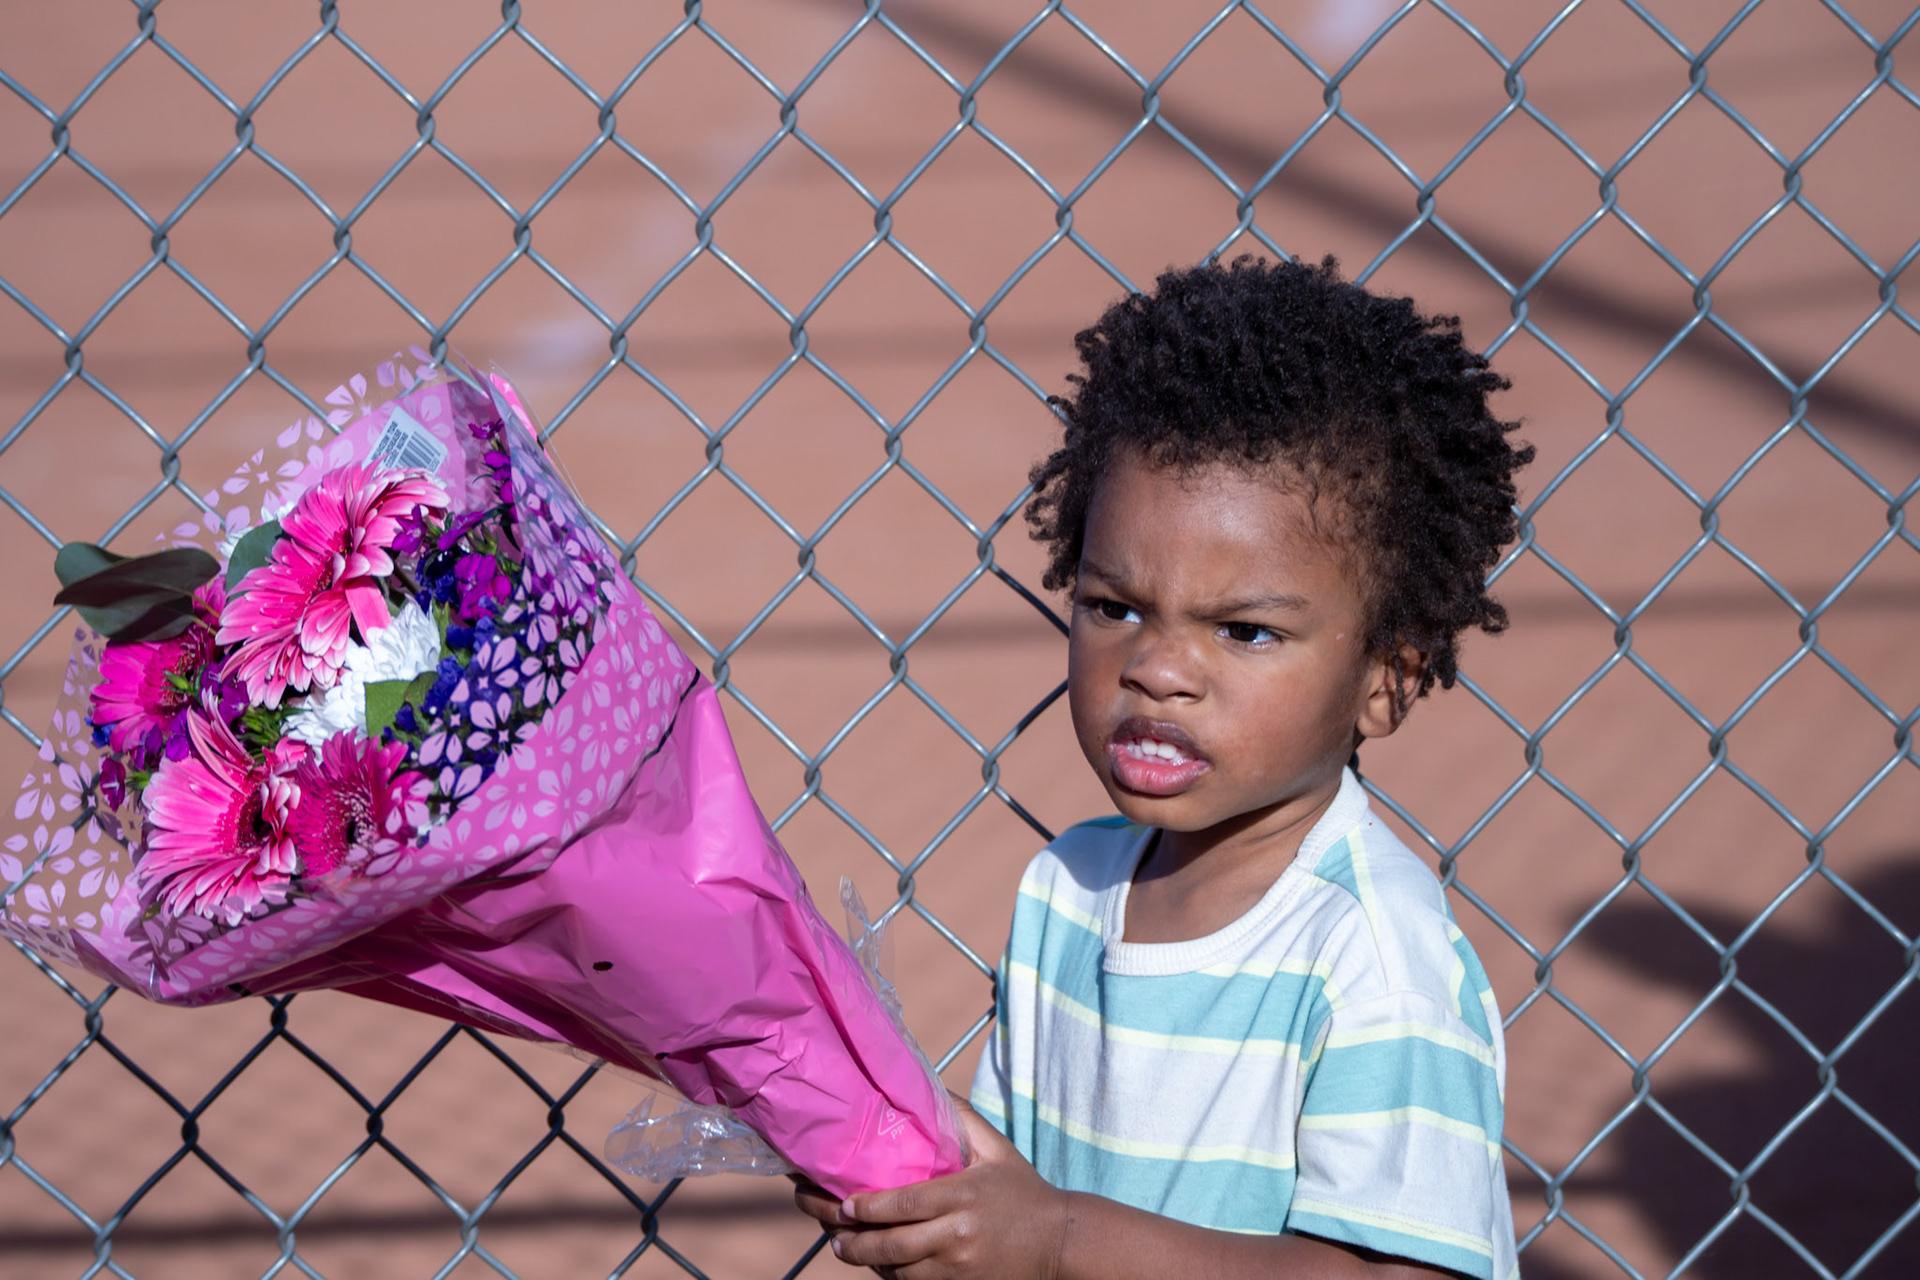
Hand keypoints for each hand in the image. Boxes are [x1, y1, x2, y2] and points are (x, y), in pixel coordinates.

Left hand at [792, 1099, 1068, 1279]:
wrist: (1059, 1241)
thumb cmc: (1023, 1190)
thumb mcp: (997, 1149)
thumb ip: (962, 1117)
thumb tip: (929, 1084)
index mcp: (963, 1195)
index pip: (904, 1204)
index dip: (867, 1207)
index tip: (843, 1204)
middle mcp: (957, 1234)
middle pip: (892, 1244)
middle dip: (853, 1241)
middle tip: (831, 1230)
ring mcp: (958, 1267)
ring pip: (898, 1270)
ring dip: (867, 1261)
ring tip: (843, 1247)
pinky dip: (891, 1276)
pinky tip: (877, 1263)